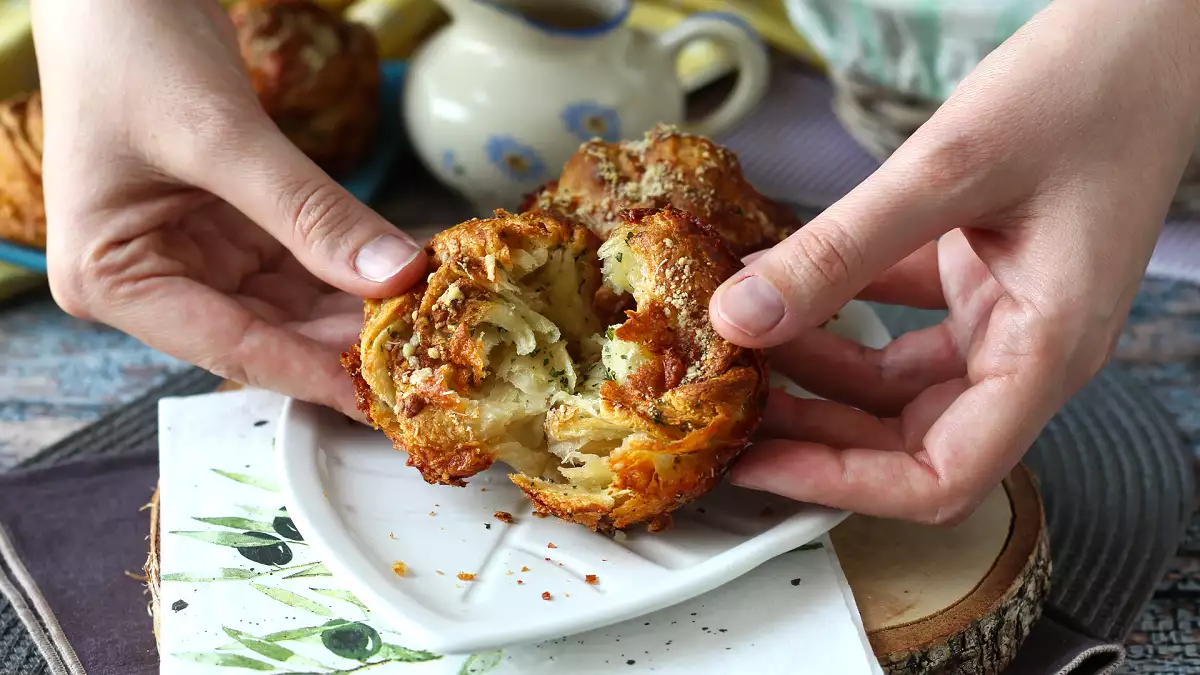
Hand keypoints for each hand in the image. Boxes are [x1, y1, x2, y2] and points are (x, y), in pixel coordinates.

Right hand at [31, 0, 425, 416]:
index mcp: (113, 280)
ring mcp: (197, 255)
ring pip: (295, 302)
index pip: (233, 347)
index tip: (385, 399)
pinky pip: (306, 259)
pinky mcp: (234, 227)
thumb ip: (309, 211)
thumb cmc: (131, 48)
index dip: (315, 374)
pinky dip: (354, 263)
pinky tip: (409, 268)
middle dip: (349, 341)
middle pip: (270, 332)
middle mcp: (154, 281)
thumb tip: (394, 275)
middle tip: (429, 354)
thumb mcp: (220, 135)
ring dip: (361, 306)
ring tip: (432, 317)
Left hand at [710, 0, 1199, 522]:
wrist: (1147, 35)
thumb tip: (742, 315)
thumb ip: (841, 249)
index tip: (761, 466)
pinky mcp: (979, 278)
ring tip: (741, 346)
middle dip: (812, 431)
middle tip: (729, 409)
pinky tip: (779, 286)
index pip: (943, 474)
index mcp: (1046, 353)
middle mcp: (1026, 350)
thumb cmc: (1090, 90)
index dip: (844, 485)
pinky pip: (896, 322)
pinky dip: (836, 310)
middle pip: (907, 438)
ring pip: (893, 383)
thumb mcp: (949, 170)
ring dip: (816, 371)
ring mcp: (1003, 315)